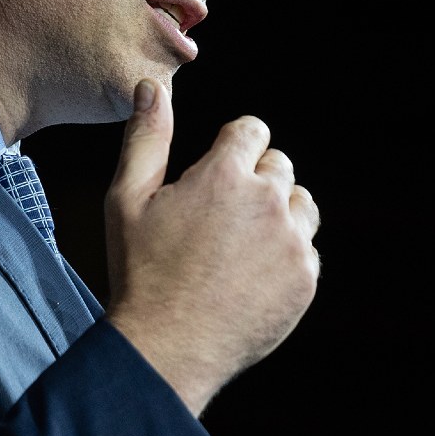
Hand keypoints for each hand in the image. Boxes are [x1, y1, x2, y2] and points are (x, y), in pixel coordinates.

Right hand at [104, 77, 319, 415]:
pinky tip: (250, 276)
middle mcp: (267, 201)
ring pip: (301, 204)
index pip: (252, 130)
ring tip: (239, 244)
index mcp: (225, 174)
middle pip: (278, 165)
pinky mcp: (306, 279)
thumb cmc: (141, 271)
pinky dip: (286, 256)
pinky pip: (307, 249)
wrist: (167, 348)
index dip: (232, 147)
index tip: (217, 172)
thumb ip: (146, 137)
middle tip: (219, 218)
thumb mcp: (127, 199)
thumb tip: (153, 86)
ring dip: (278, 214)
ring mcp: (292, 242)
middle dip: (253, 181)